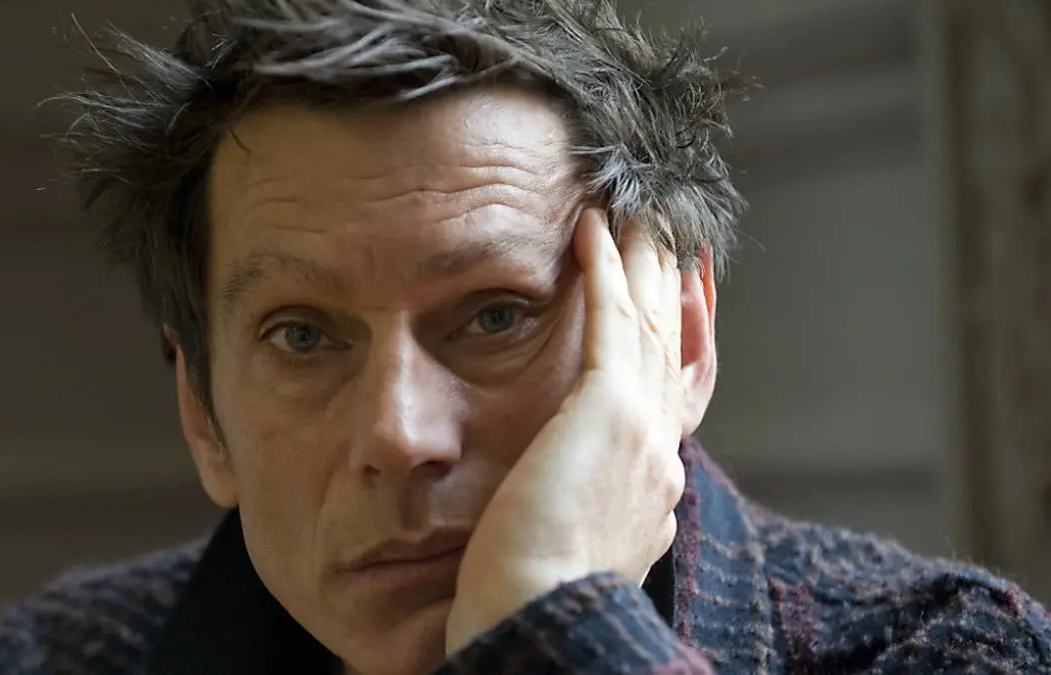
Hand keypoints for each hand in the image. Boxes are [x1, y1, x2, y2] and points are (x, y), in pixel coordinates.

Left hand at [445, 208, 685, 655]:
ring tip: (636, 215)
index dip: (679, 339)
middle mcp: (662, 454)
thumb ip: (588, 510)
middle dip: (670, 289)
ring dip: (644, 264)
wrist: (537, 625)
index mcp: (653, 489)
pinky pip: (611, 321)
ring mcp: (644, 431)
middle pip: (673, 350)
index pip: (674, 395)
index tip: (676, 298)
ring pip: (652, 325)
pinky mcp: (608, 412)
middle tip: (667, 236)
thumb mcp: (575, 548)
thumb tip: (578, 494)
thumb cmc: (531, 600)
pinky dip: (605, 272)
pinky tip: (591, 229)